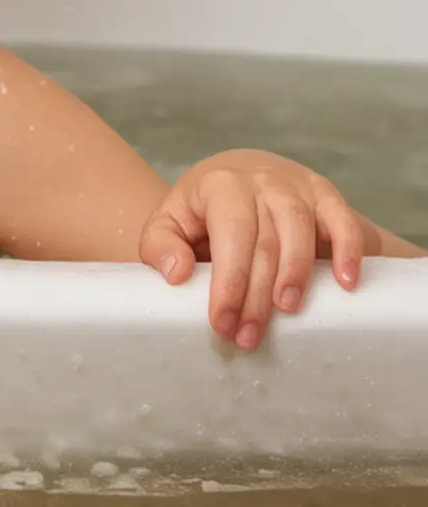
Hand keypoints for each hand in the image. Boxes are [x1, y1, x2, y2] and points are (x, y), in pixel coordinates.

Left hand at [139, 149, 369, 350]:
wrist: (237, 171)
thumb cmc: (201, 208)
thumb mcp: (168, 220)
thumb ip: (160, 245)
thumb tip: (177, 274)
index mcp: (219, 185)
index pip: (229, 235)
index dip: (228, 283)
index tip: (222, 324)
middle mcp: (260, 181)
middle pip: (264, 241)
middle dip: (257, 295)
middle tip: (249, 336)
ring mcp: (296, 185)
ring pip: (301, 230)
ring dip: (296, 275)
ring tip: (288, 311)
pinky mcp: (324, 194)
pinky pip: (342, 219)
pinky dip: (347, 250)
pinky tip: (345, 283)